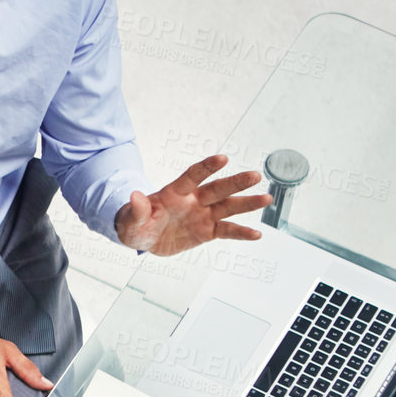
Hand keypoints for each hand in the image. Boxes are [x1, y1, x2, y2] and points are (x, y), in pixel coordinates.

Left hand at [114, 155, 272, 255]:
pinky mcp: (207, 231)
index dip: (206, 167)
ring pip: (228, 208)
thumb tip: (135, 195)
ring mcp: (202, 215)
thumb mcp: (129, 219)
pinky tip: (257, 234)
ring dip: (247, 204)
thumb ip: (136, 209)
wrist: (142, 238)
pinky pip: (227, 231)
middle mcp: (193, 200)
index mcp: (174, 193)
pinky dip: (241, 233)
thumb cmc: (134, 224)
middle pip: (217, 189)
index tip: (222, 158)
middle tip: (255, 175)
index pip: (192, 176)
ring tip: (266, 199)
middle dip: (236, 183)